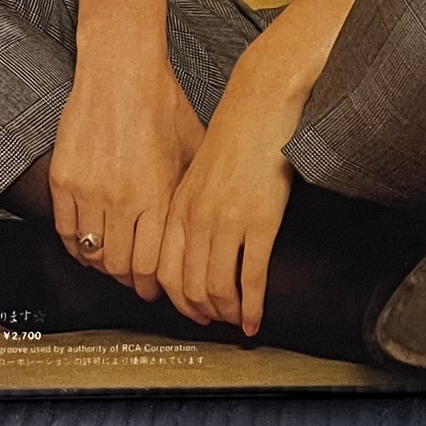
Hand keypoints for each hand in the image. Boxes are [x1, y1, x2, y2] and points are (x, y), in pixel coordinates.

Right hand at [49, 59, 203, 300]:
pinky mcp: (64, 180)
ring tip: (112, 261)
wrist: (120, 68)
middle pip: (119, 267)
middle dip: (129, 280)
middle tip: (132, 280)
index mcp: (157, 194)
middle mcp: (122, 199)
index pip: (151, 265)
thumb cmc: (160, 102)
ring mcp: (89, 191)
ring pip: (90, 254)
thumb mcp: (192, 148)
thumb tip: (196, 226)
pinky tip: (87, 242)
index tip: (154, 288)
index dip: (152, 284)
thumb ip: (189, 191)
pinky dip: (76, 244)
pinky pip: (65, 232)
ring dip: (102, 264)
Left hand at [157, 44, 306, 335]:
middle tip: (215, 323)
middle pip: (189, 286)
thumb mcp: (197, 169)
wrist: (260, 103)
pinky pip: (250, 278)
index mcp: (179, 205)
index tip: (190, 311)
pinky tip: (255, 318)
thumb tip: (193, 238)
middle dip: (202, 312)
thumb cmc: (234, 131)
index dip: (177, 299)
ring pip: (218, 288)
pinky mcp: (260, 222)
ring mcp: (228, 222)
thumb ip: (189, 203)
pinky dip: (251, 306)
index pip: (165, 270)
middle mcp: (197, 218)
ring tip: (236, 321)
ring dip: (226, 313)